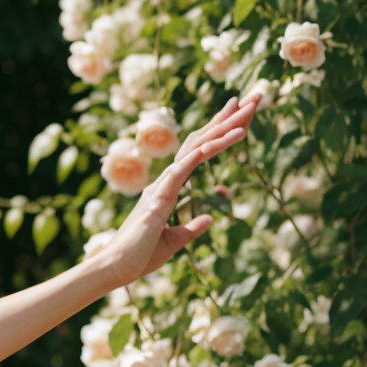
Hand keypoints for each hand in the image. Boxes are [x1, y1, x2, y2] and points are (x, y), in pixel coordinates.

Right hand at [95, 83, 268, 288]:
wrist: (115, 268)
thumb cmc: (139, 256)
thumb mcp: (175, 241)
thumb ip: (192, 227)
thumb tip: (211, 217)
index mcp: (168, 190)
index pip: (198, 154)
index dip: (217, 133)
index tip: (237, 117)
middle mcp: (166, 181)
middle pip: (200, 141)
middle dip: (226, 119)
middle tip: (251, 98)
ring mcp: (164, 185)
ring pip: (199, 146)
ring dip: (225, 126)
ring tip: (249, 108)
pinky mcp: (162, 195)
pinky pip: (191, 164)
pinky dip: (213, 147)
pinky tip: (233, 134)